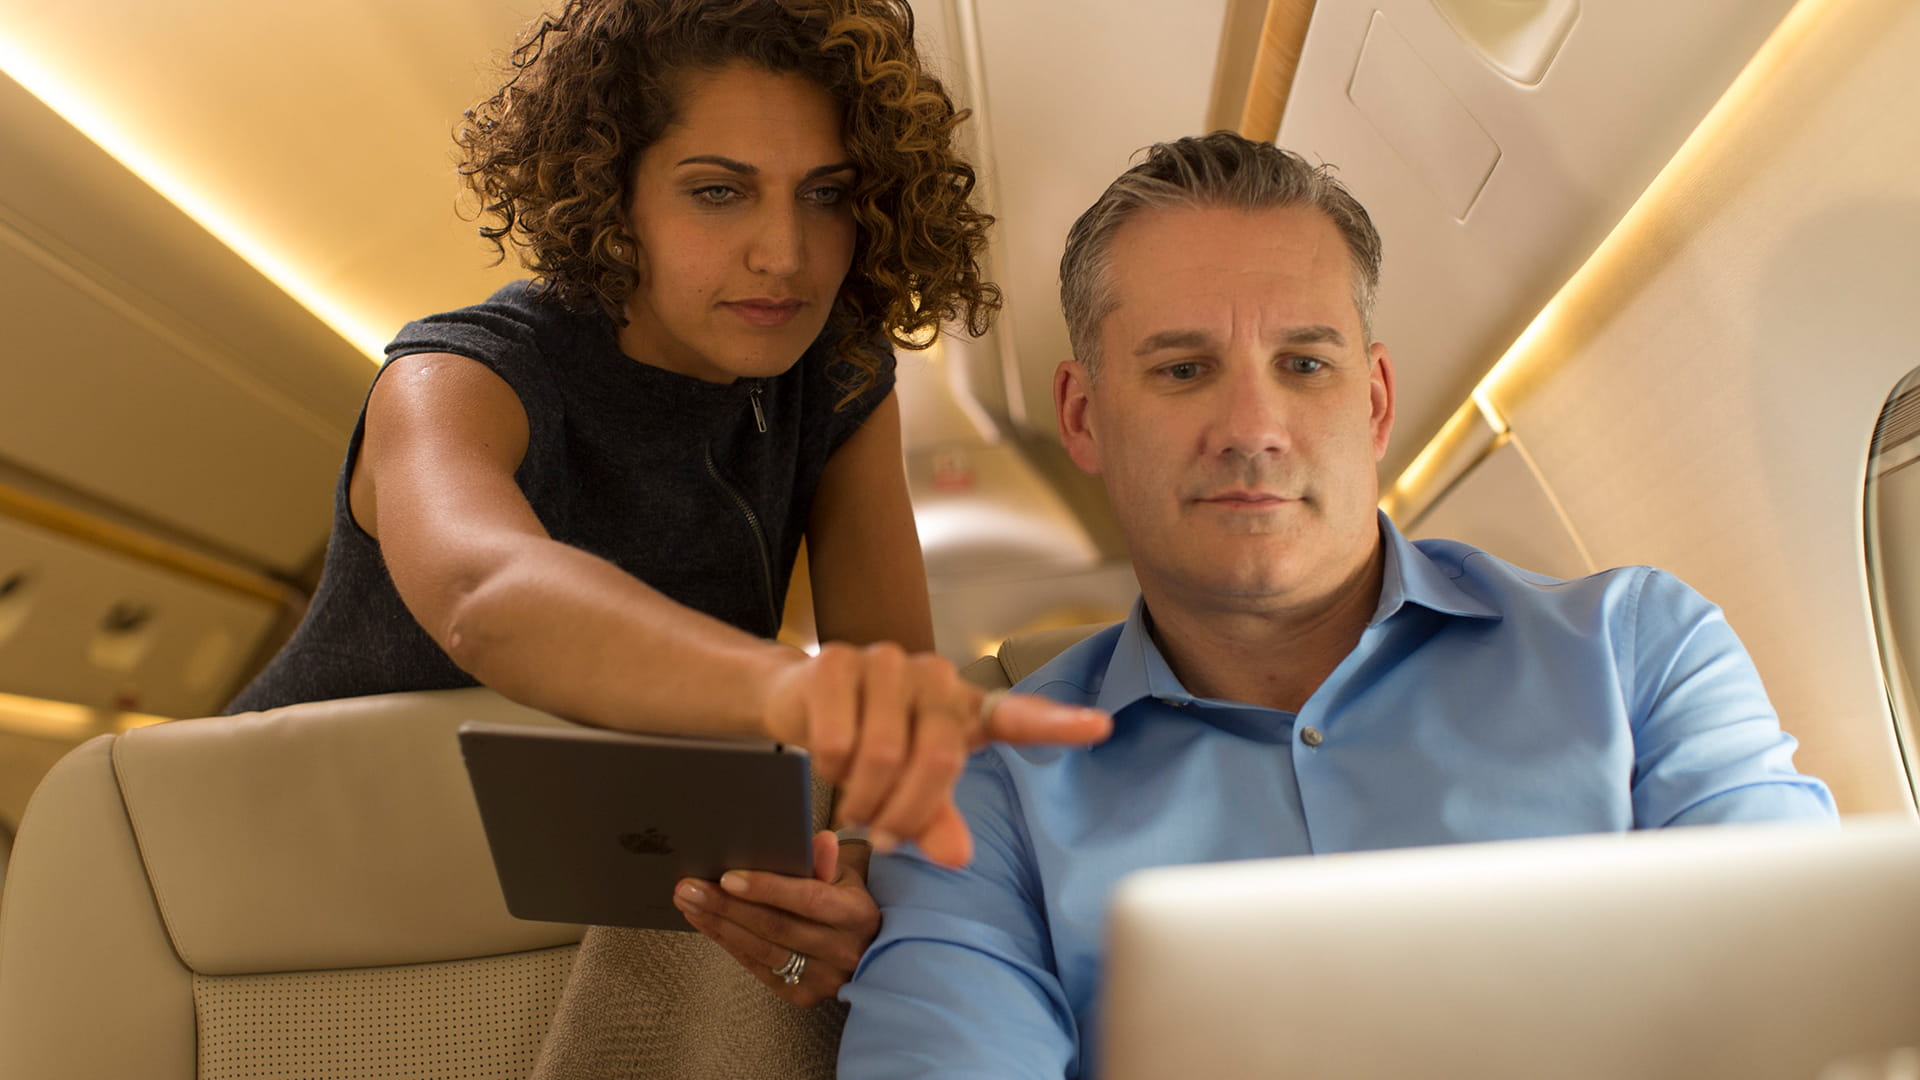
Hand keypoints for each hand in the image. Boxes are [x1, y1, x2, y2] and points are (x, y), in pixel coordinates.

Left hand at [673, 831, 879, 1007]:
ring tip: (689, 903)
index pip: (808, 900)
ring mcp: (822, 978)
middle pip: (776, 927)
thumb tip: (820, 840)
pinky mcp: (801, 995)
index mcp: (856, 915)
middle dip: (727, 906)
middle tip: (689, 887)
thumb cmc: (847, 905)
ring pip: (762, 950)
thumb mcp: (845, 877)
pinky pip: (758, 967)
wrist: (865, 952)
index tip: (727, 877)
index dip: (767, 889)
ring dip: (720, 925)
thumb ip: (826, 861)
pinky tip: (707, 924)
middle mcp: (842, 950)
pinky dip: (729, 943)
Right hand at [762, 642, 1110, 867]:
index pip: (1019, 716)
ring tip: (853, 805)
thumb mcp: (908, 788)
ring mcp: (888, 662)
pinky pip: (840, 740)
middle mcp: (936, 676)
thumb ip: (936, 819)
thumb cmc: (869, 743)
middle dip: (906, 812)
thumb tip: (958, 859)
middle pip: (939, 760)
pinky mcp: (838, 661)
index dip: (1059, 724)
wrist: (799, 702)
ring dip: (863, 797)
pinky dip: (832, 771)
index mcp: (965, 708)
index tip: (1101, 728)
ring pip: (884, 754)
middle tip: (883, 835)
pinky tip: (829, 765)